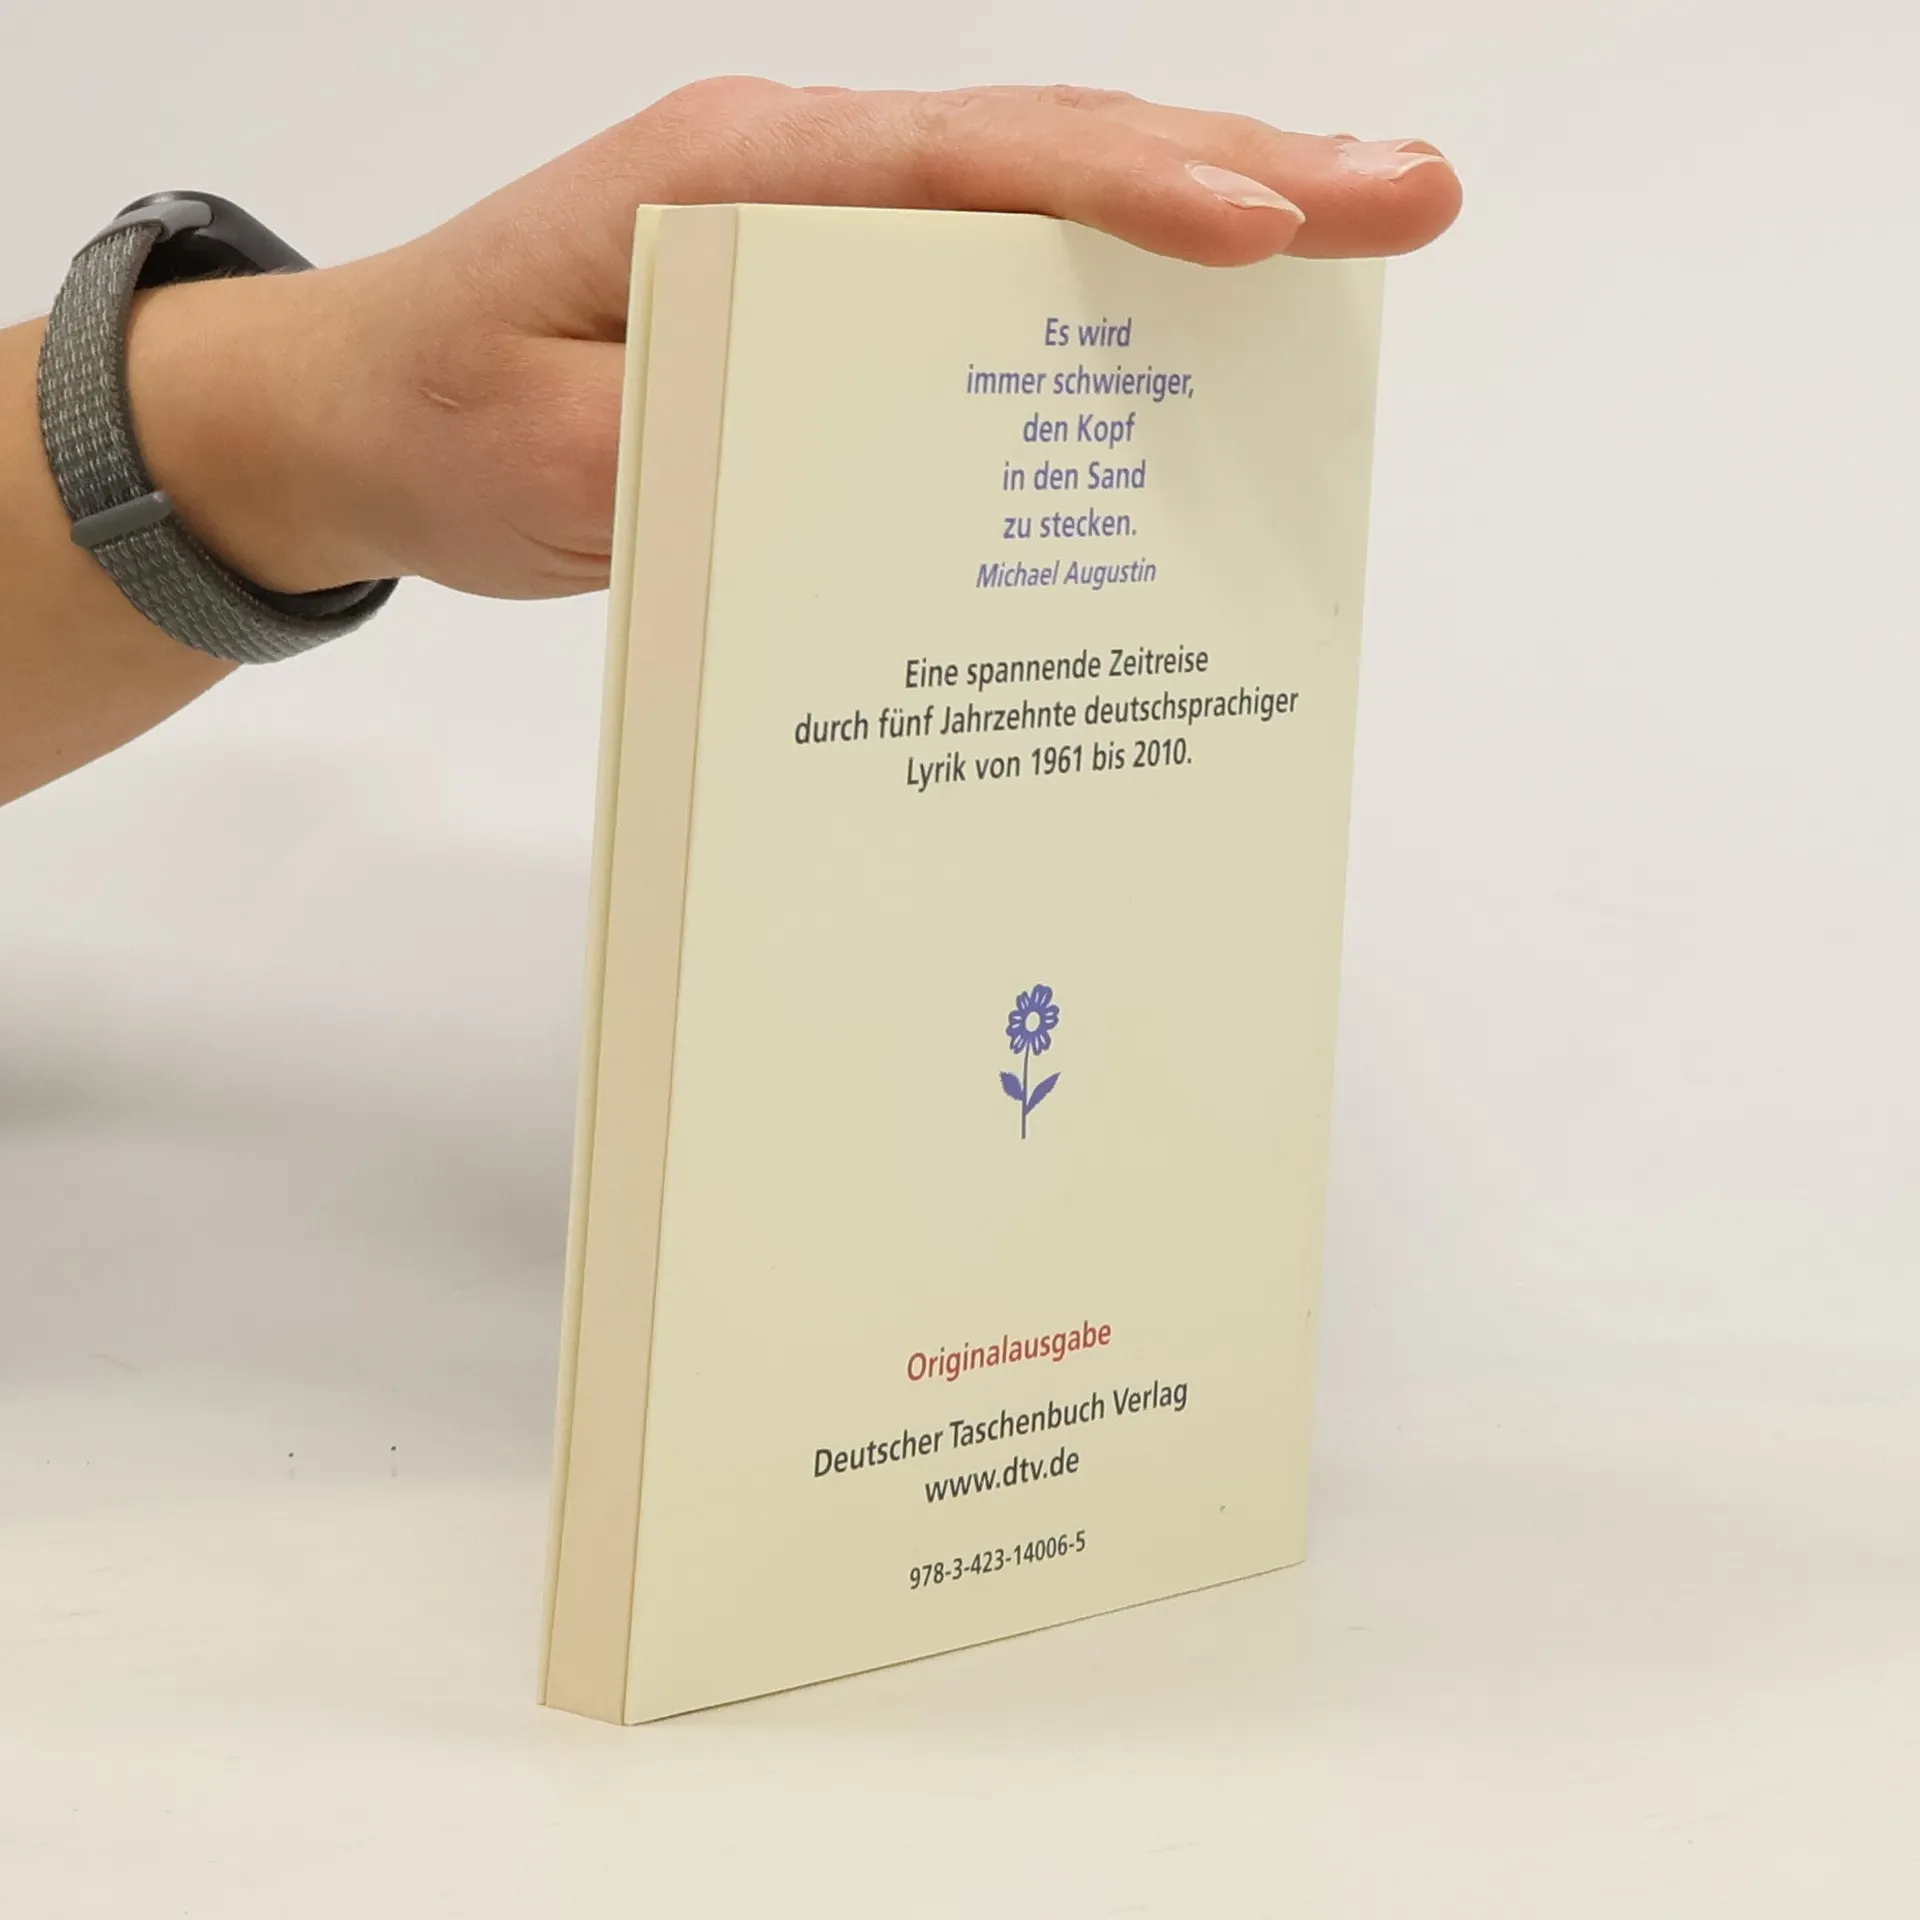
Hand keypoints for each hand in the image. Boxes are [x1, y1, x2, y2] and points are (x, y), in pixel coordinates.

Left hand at [130, 79, 1460, 604]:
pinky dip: (1106, 297)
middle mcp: (800, 184)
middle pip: (1044, 157)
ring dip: (1200, 224)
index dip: (1125, 191)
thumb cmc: (439, 415)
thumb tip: (836, 458)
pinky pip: (991, 289)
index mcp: (737, 181)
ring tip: (1359, 236)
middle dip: (1236, 174)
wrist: (365, 416)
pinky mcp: (834, 310)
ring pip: (1038, 211)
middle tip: (1409, 194)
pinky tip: (1202, 332)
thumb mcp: (539, 453)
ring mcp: (825, 239)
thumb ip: (679, 448)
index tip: (1266, 222)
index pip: (963, 165)